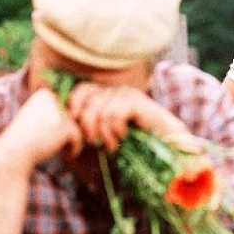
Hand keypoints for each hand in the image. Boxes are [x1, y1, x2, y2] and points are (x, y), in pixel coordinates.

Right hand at [0, 88, 83, 168]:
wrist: (14, 151)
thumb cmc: (24, 138)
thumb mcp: (36, 117)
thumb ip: (54, 113)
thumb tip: (77, 115)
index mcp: (45, 94)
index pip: (62, 109)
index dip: (55, 124)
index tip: (42, 131)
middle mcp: (54, 99)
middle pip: (69, 118)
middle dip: (62, 131)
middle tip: (46, 140)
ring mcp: (61, 112)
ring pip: (74, 128)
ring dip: (66, 139)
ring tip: (51, 145)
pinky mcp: (66, 127)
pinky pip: (79, 138)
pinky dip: (74, 148)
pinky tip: (66, 153)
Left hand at [67, 82, 189, 152]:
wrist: (163, 142)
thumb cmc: (135, 139)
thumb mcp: (107, 130)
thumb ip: (92, 123)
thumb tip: (70, 122)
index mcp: (107, 94)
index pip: (82, 89)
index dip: (75, 104)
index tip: (76, 123)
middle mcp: (116, 90)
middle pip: (88, 103)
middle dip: (88, 126)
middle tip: (95, 142)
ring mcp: (127, 94)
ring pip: (100, 112)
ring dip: (104, 134)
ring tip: (112, 144)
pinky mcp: (136, 101)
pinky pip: (114, 115)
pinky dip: (116, 131)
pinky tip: (123, 137)